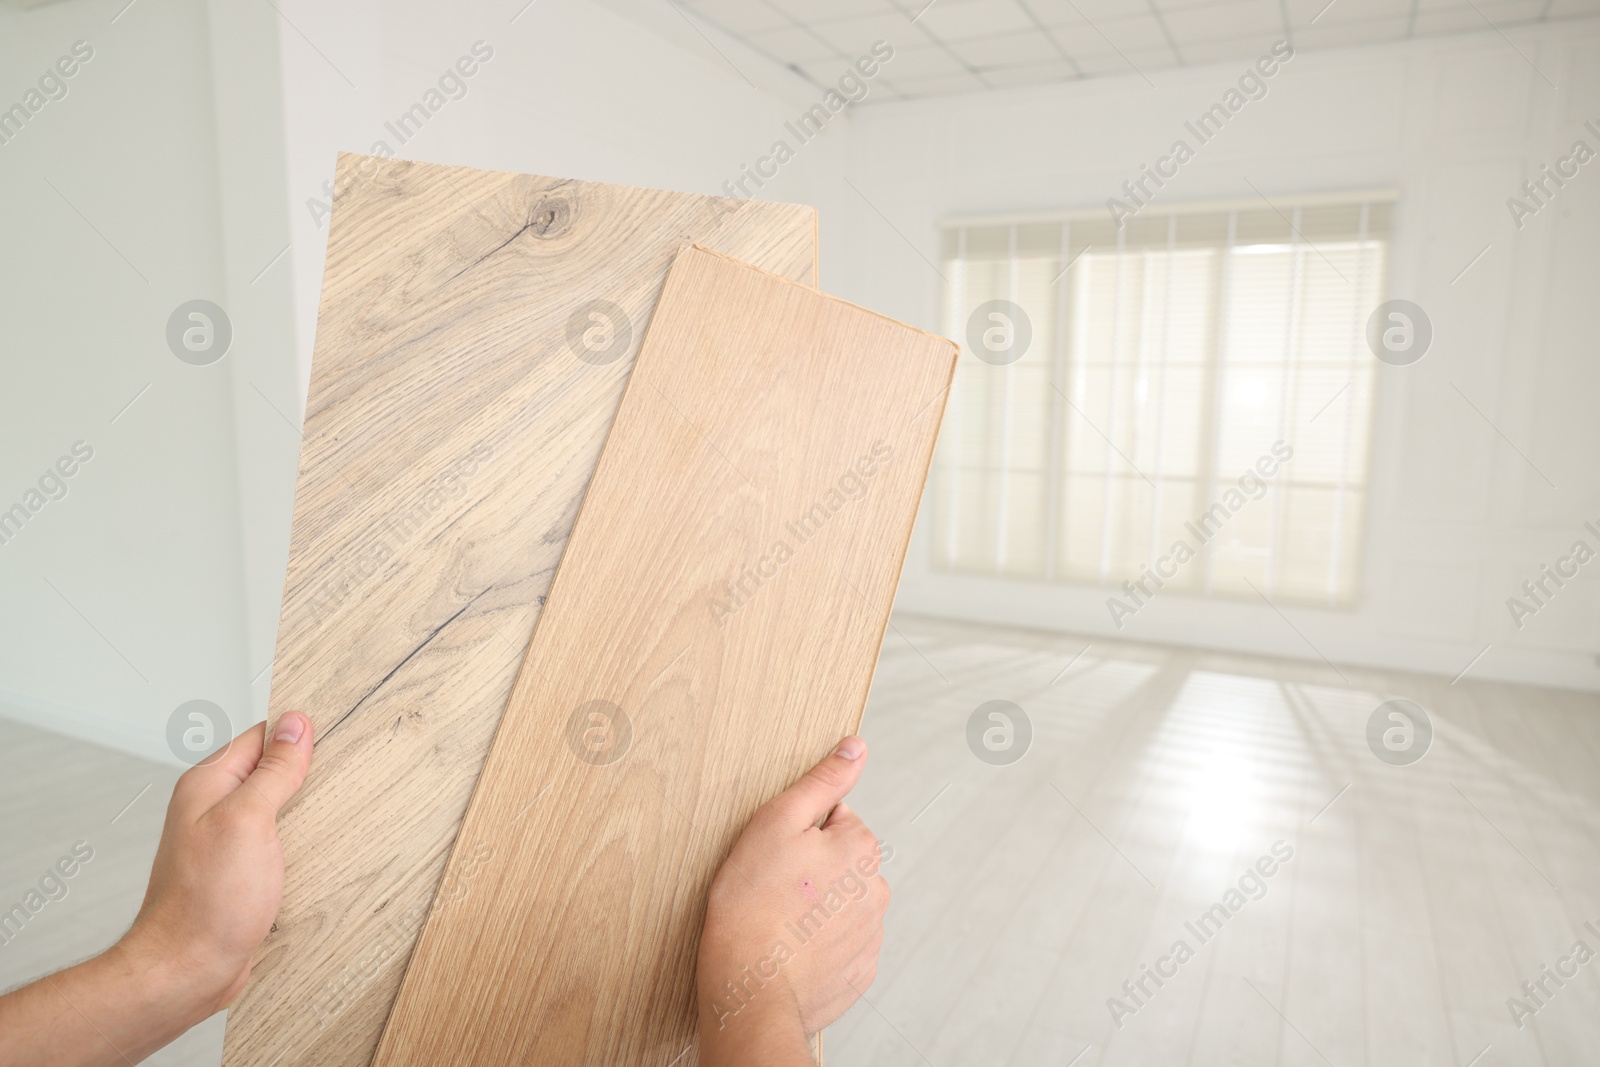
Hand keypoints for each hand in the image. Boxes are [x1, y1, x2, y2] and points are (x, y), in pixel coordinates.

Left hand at [122, 712, 314, 1011]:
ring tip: (335, 812)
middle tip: (341, 773)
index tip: (333, 734)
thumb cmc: (205, 903)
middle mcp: (214, 809)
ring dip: (305, 810)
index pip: (261, 737)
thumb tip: (294, 725)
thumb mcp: (247, 820)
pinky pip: (277, 841)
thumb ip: (272, 771)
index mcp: (208, 785)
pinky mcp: (241, 871)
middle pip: (270, 770)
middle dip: (306, 771)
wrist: (187, 970)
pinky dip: (299, 842)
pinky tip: (317, 849)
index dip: (297, 733)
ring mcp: (227, 841)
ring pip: (277, 808)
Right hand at [696, 736, 888, 1065]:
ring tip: (777, 922)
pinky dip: (818, 945)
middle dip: (811, 870)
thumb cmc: (752, 906)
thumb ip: (822, 781)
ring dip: (815, 908)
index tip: (776, 857)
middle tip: (772, 889)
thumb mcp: (777, 822)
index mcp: (862, 847)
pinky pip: (839, 945)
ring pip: (840, 905)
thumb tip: (855, 747)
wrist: (749, 989)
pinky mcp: (858, 973)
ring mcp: (870, 936)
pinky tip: (790, 950)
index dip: (798, 834)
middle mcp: (877, 890)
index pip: (834, 820)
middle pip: (840, 863)